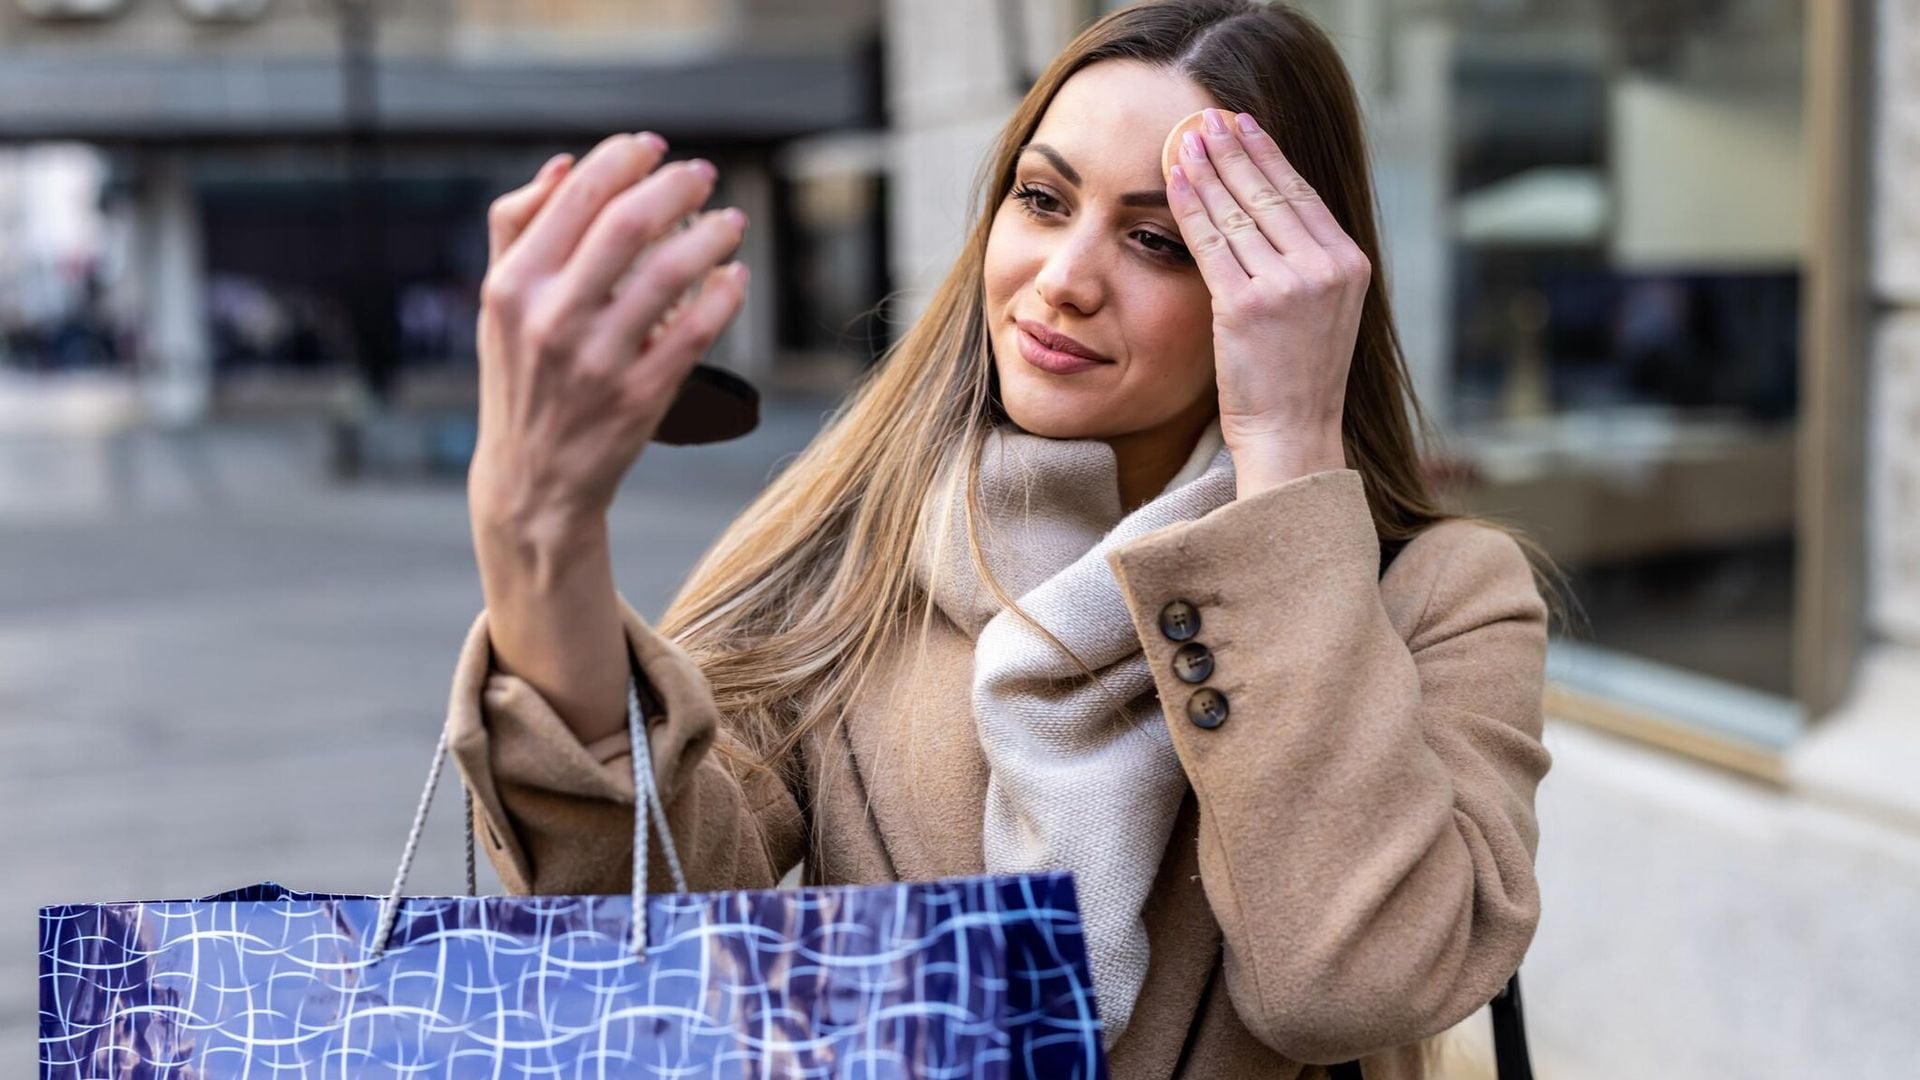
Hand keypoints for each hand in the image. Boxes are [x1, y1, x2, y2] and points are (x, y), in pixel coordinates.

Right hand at [470, 132, 749, 540]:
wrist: (533, 480)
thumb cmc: (523, 377)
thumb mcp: (500, 305)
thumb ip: (517, 229)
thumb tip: (562, 164)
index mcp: (513, 287)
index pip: (575, 198)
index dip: (622, 160)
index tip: (652, 147)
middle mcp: (551, 321)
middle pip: (626, 226)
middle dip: (673, 187)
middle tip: (702, 173)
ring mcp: (598, 362)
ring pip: (669, 275)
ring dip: (710, 235)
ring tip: (730, 220)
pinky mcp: (641, 399)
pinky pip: (696, 332)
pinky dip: (722, 293)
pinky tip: (733, 274)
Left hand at [1168, 108, 1369, 492]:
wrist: (1291, 435)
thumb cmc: (1297, 381)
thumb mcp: (1324, 313)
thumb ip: (1308, 264)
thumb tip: (1271, 215)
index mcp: (1350, 265)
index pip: (1303, 196)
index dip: (1269, 156)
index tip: (1245, 125)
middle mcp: (1326, 269)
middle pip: (1270, 193)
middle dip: (1235, 150)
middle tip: (1208, 117)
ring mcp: (1288, 286)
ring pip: (1238, 212)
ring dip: (1207, 168)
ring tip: (1186, 137)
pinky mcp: (1247, 305)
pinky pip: (1210, 241)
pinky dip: (1189, 204)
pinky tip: (1173, 177)